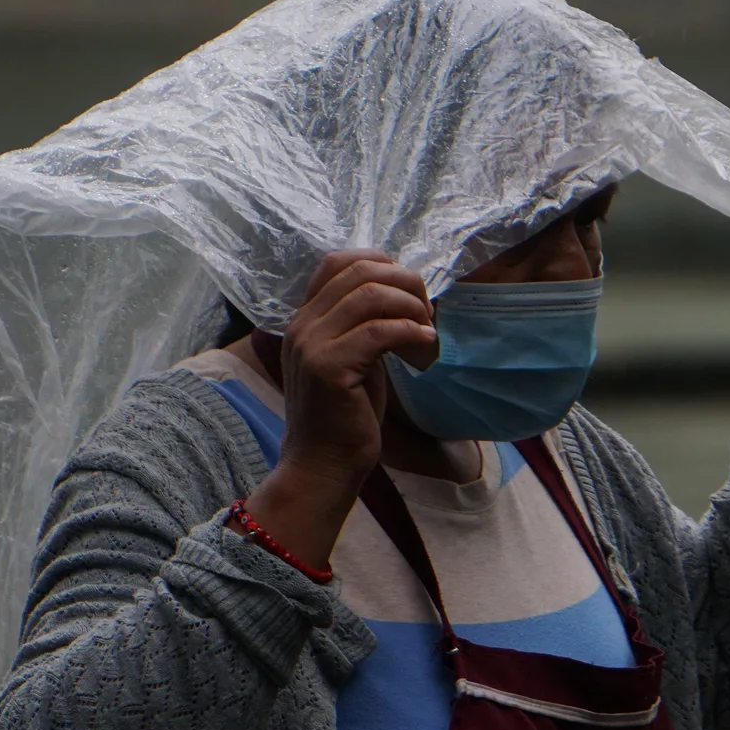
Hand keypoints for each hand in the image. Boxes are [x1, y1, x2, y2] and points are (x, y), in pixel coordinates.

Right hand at [277, 251, 436, 484]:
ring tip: (427, 333)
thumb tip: (402, 296)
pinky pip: (379, 332)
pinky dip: (410, 333)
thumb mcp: (352, 360)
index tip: (408, 292)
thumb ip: (361, 326)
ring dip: (410, 308)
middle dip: (404, 283)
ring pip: (370, 296)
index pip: (336, 261)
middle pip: (359, 271)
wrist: (322, 467)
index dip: (379, 263)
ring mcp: (311, 346)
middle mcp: (302, 326)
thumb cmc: (343, 418)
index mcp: (304, 320)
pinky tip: (425, 348)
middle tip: (427, 313)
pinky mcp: (329, 368)